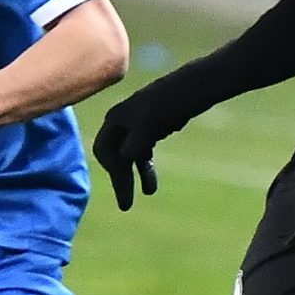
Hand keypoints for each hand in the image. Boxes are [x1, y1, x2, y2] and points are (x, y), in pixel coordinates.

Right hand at [89, 80, 194, 210]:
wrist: (190, 89)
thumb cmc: (166, 106)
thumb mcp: (147, 128)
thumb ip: (133, 145)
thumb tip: (123, 159)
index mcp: (115, 120)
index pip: (104, 150)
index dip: (112, 170)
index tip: (125, 184)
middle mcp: (122, 122)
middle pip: (115, 156)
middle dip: (121, 178)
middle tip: (127, 205)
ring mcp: (136, 125)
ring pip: (130, 156)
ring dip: (137, 175)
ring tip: (149, 192)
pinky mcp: (151, 127)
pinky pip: (143, 151)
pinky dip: (146, 166)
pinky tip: (151, 179)